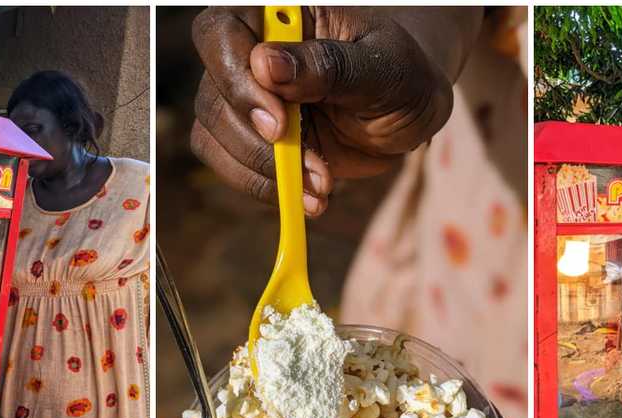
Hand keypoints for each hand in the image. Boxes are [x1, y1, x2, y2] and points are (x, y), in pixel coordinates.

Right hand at [190, 7, 461, 215]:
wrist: (408, 109)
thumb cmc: (401, 74)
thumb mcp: (383, 67)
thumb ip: (329, 65)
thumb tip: (266, 64)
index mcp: (277, 14)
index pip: (221, 33)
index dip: (237, 81)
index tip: (278, 124)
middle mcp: (248, 50)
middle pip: (213, 95)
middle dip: (259, 143)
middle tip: (314, 169)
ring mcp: (244, 95)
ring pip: (214, 135)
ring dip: (265, 171)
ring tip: (322, 185)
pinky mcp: (249, 137)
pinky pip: (231, 166)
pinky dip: (268, 187)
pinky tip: (312, 195)